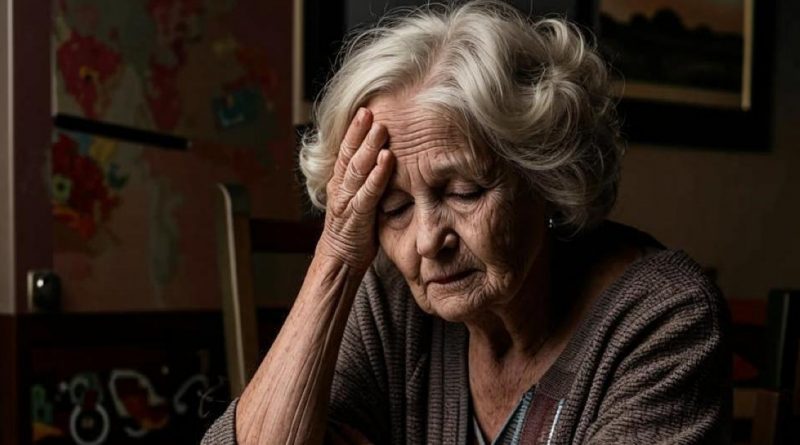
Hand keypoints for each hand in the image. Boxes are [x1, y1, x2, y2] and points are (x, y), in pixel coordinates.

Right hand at [316, 108, 394, 271]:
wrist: (340, 259)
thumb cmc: (355, 227)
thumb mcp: (360, 197)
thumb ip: (368, 178)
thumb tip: (388, 154)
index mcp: (340, 180)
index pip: (346, 149)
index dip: (355, 129)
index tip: (366, 107)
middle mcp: (339, 186)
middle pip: (349, 153)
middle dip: (360, 130)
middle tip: (371, 109)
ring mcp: (346, 201)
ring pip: (356, 169)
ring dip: (369, 147)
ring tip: (381, 128)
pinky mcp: (356, 216)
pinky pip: (367, 193)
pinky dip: (377, 176)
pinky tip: (387, 161)